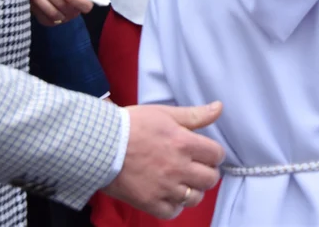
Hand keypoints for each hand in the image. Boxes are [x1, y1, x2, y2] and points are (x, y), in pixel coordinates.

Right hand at [103, 102, 224, 218]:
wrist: (99, 144)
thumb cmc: (131, 125)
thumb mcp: (165, 113)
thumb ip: (194, 115)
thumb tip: (219, 107)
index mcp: (183, 143)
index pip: (216, 155)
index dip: (213, 154)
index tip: (206, 153)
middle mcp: (177, 167)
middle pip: (210, 179)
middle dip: (207, 172)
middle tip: (196, 168)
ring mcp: (164, 187)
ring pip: (195, 198)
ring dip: (192, 190)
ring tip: (182, 182)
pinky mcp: (149, 202)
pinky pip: (173, 212)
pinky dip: (174, 206)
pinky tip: (168, 194)